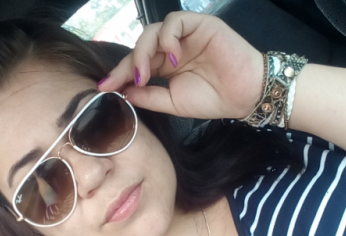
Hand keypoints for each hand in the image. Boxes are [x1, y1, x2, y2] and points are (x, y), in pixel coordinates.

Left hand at [98, 11, 263, 120]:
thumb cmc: (212, 99)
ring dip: (144, 52)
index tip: (102, 88)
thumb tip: (123, 93)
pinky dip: (168, 38)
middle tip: (117, 83)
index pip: (137, 65)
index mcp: (164, 67)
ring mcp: (183, 36)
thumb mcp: (172, 102)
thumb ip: (148, 97)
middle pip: (140, 47)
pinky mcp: (198, 24)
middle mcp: (171, 49)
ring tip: (146, 75)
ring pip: (152, 32)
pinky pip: (174, 22)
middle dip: (126, 65)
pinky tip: (172, 59)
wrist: (242, 96)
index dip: (119, 75)